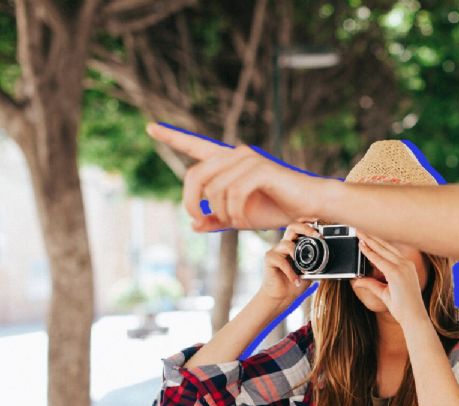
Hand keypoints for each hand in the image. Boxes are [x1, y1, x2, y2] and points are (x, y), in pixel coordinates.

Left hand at [146, 123, 322, 231]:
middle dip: (191, 201)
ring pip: (214, 189)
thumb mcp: (239, 217)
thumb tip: (193, 225)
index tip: (150, 127)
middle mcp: (236, 155)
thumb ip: (217, 219)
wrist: (308, 206)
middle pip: (195, 175)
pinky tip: (246, 220)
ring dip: (222, 213)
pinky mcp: (260, 170)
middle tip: (199, 219)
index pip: (196, 146)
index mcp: (229, 162)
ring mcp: (248, 160)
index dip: (173, 137)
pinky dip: (237, 213)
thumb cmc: (276, 208)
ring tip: (236, 222)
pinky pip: (234, 194)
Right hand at [257, 222, 317, 304]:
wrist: (282, 296)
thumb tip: (331, 257)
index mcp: (294, 244)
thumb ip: (317, 262)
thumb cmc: (295, 282)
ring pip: (287, 244)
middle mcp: (284, 244)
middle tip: (317, 236)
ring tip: (303, 270)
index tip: (319, 222)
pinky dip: (291, 272)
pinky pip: (281, 261)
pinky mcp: (269, 259)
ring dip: (297, 257)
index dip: (308, 222)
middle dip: (306, 228)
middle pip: (292, 226)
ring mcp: (276, 250)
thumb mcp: (311, 271)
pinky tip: (295, 280)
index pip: (300, 227)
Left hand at [354, 232, 428, 325]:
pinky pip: (380, 260)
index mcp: (406, 266)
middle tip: (360, 228)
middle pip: (385, 246)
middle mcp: (406, 264)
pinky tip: (362, 246)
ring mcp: (403, 267)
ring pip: (382, 249)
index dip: (377, 241)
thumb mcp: (384, 293)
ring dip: (370, 240)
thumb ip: (371, 284)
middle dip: (371, 236)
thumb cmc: (404, 307)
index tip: (368, 234)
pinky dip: (370, 252)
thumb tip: (357, 281)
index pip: (389, 250)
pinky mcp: (397, 273)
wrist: (413, 317)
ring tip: (359, 232)